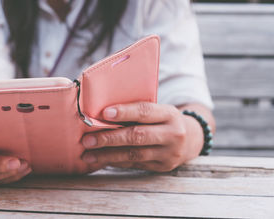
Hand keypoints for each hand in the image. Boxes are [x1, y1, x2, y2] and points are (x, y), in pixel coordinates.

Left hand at [81, 102, 204, 171]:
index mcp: (169, 114)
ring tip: (88, 154)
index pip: (144, 111)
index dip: (124, 112)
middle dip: (109, 138)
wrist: (191, 139)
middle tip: (87, 140)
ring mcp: (169, 153)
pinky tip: (101, 160)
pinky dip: (116, 162)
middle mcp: (172, 134)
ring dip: (108, 155)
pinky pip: (135, 165)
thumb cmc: (164, 120)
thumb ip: (137, 110)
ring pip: (134, 155)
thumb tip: (101, 112)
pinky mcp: (163, 167)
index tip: (104, 113)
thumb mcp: (159, 110)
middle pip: (137, 136)